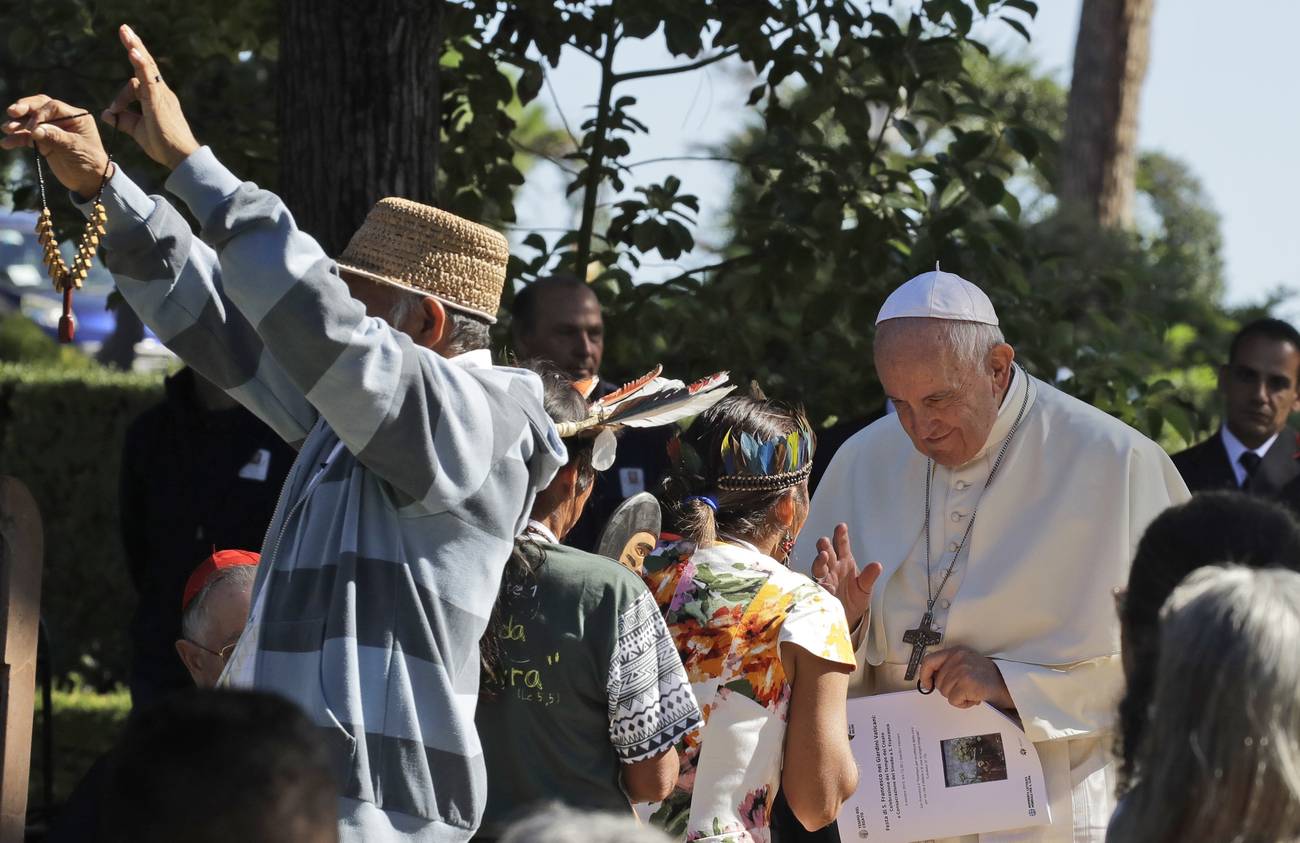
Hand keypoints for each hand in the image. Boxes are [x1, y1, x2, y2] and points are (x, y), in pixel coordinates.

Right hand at [1, 96, 111, 197]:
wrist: (89, 182)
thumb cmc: (89, 163)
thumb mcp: (74, 149)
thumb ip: (55, 137)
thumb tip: (34, 129)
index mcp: (76, 117)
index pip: (53, 107)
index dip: (39, 114)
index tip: (32, 128)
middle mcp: (63, 120)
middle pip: (39, 107)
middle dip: (24, 109)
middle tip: (11, 112)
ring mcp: (52, 130)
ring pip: (31, 121)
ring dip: (18, 124)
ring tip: (6, 129)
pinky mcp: (44, 141)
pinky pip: (28, 137)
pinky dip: (17, 139)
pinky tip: (7, 143)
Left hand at [103, 24, 198, 169]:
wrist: (180, 157)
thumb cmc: (163, 146)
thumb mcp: (137, 131)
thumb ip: (123, 120)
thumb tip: (106, 112)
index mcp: (157, 99)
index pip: (136, 85)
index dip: (121, 97)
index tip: (114, 111)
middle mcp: (161, 93)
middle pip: (146, 64)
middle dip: (134, 46)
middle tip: (124, 29)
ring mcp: (161, 94)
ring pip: (147, 66)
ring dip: (135, 47)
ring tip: (125, 31)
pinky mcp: (158, 100)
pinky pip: (148, 77)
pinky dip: (140, 63)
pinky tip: (133, 51)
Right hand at [810, 523, 882, 627]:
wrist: (849, 618)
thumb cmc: (856, 599)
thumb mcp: (866, 588)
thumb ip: (869, 577)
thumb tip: (878, 565)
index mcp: (845, 562)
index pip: (842, 546)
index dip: (841, 536)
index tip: (841, 526)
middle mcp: (832, 568)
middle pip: (826, 553)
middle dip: (825, 546)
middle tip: (825, 541)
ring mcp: (825, 579)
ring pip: (818, 567)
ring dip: (819, 561)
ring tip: (823, 556)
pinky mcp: (821, 593)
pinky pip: (819, 587)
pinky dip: (822, 585)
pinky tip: (827, 585)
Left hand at [917, 646, 1012, 709]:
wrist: (1008, 685)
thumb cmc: (986, 678)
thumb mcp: (966, 663)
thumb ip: (948, 667)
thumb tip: (929, 681)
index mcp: (956, 652)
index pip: (929, 661)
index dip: (924, 675)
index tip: (927, 685)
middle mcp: (957, 658)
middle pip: (938, 682)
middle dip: (949, 690)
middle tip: (965, 689)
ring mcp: (962, 670)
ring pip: (945, 693)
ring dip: (957, 697)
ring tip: (972, 692)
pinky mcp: (967, 684)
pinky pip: (954, 700)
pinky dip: (963, 703)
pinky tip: (975, 698)